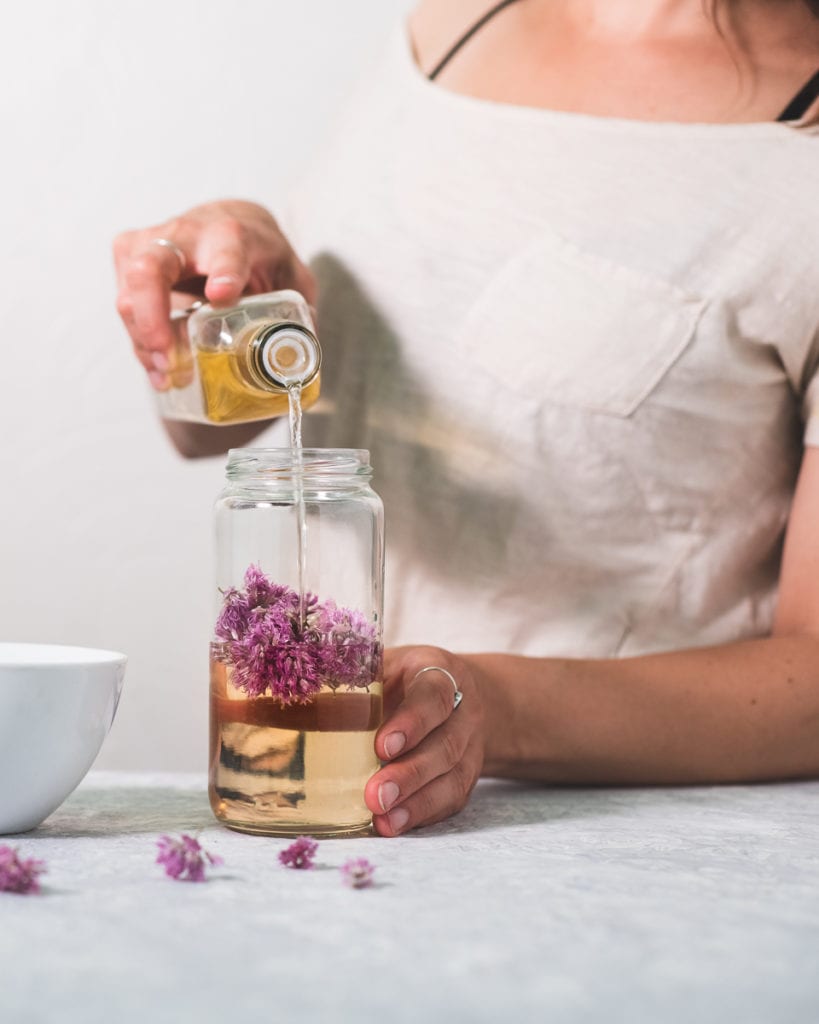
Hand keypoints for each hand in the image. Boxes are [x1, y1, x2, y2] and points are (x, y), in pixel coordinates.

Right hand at [113, 200, 315, 389]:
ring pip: (130, 294)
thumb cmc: (260, 255)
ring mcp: (149, 244)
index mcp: (234, 235)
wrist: (227, 225)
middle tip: (166, 355)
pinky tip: (161, 370)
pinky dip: (141, 343)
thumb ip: (299, 310)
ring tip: (169, 376)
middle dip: (152, 316)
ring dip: (145, 341)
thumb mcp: (290, 275)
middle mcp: (186, 234)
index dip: (224, 272)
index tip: (222, 295)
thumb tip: (299, 353)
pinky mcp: (128, 260)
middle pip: (150, 268)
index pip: (228, 249)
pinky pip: (127, 307)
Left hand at [364, 646, 484, 835]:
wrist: (458, 694)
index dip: (412, 722)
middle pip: (445, 745)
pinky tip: (395, 824)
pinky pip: (452, 799)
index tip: (381, 747)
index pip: (433, 695)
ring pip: (453, 777)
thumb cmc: (406, 678)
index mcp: (439, 673)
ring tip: (384, 819)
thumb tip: (293, 697)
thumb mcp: (385, 663)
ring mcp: (470, 746)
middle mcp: (463, 711)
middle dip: (411, 774)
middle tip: (376, 795)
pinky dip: (423, 815)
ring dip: (417, 802)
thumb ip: (352, 676)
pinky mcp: (466, 776)